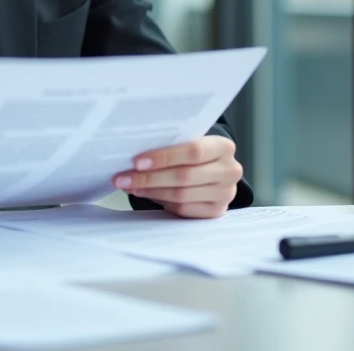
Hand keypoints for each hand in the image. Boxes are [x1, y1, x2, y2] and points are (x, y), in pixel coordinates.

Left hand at [113, 135, 242, 218]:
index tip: (137, 161)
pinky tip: (145, 194)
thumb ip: (169, 145)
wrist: (213, 170)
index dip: (164, 157)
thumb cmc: (192, 154)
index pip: (193, 151)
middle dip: (149, 178)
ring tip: (129, 185)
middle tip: (123, 178)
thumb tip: (133, 154)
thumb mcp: (187, 143)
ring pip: (182, 195)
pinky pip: (184, 209)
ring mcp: (226, 194)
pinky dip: (161, 202)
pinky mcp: (217, 211)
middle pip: (184, 176)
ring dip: (151, 191)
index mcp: (223, 147)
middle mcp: (230, 170)